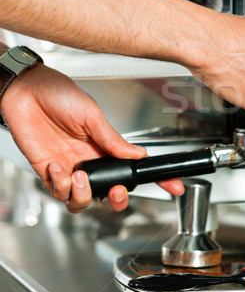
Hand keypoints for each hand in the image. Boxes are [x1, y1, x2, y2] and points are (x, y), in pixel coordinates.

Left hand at [0, 64, 183, 212]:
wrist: (24, 90)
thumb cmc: (57, 94)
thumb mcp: (92, 115)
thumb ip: (113, 140)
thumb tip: (138, 154)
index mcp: (104, 146)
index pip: (133, 167)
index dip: (154, 179)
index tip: (173, 185)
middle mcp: (89, 161)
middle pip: (109, 194)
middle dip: (116, 200)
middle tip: (117, 191)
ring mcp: (69, 168)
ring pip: (82, 201)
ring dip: (83, 193)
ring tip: (80, 176)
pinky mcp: (47, 171)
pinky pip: (57, 191)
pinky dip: (59, 182)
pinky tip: (56, 164)